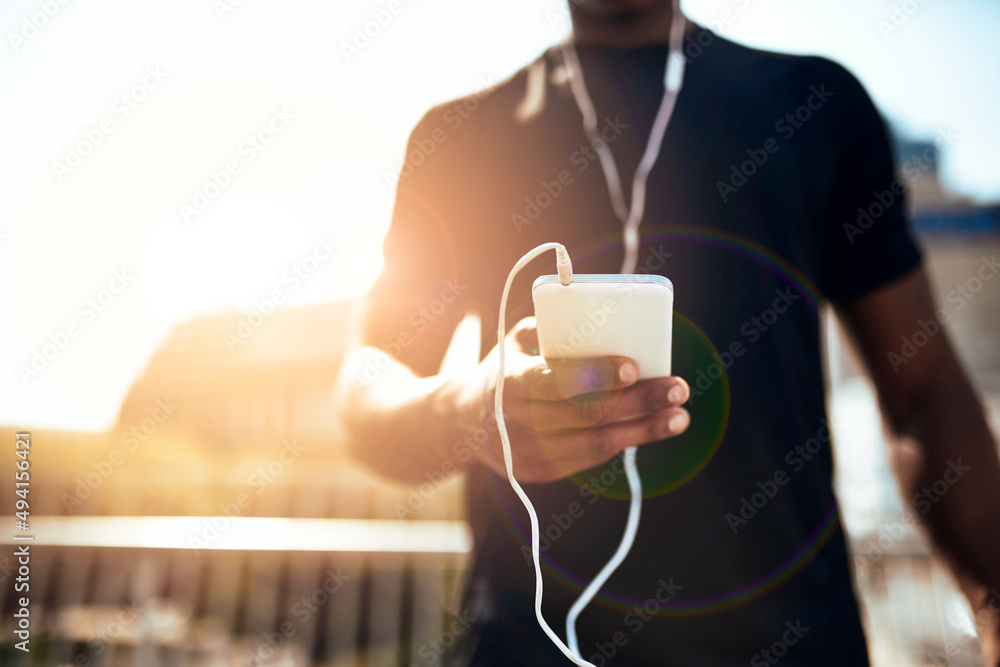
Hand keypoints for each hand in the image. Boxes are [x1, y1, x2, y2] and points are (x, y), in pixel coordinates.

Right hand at [459, 317, 690, 482]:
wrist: (466, 423)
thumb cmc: (505, 370)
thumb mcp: (515, 342)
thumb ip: (552, 328)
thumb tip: (603, 317)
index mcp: (511, 382)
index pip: (557, 380)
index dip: (597, 374)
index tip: (634, 366)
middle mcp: (519, 421)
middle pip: (587, 414)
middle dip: (638, 401)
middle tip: (677, 388)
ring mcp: (531, 452)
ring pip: (596, 443)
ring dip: (643, 430)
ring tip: (678, 416)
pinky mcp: (543, 472)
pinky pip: (591, 458)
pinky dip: (624, 442)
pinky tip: (650, 428)